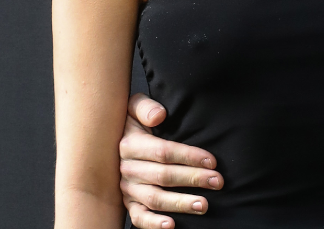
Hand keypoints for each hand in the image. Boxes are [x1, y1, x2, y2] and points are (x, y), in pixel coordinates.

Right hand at [119, 93, 222, 228]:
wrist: (106, 145)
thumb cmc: (130, 125)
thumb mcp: (132, 108)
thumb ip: (144, 106)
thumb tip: (159, 115)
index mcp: (130, 145)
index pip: (163, 152)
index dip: (189, 156)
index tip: (212, 161)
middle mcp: (127, 169)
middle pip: (164, 176)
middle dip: (193, 178)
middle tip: (218, 181)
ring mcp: (127, 189)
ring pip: (155, 198)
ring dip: (180, 203)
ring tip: (204, 205)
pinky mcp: (128, 204)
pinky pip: (138, 217)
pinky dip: (153, 223)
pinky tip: (171, 225)